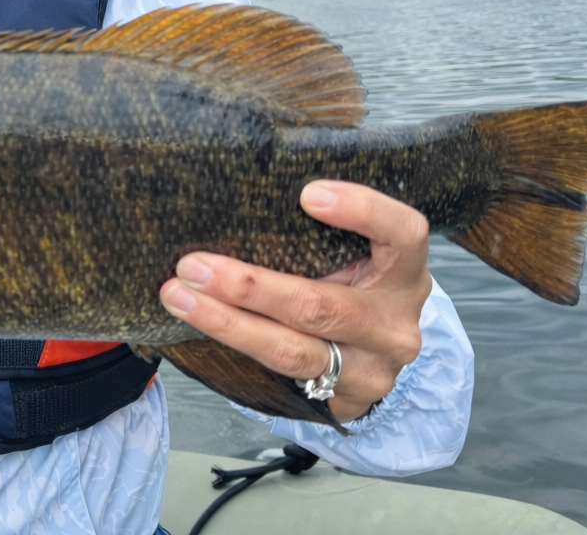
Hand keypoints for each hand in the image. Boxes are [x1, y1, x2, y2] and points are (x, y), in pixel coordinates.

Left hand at [159, 180, 430, 422]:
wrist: (371, 354)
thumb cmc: (354, 284)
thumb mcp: (358, 254)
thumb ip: (322, 231)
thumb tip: (247, 185)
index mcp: (405, 272)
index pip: (403, 234)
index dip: (362, 211)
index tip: (308, 195)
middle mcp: (395, 324)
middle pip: (320, 305)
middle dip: (248, 285)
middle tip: (193, 266)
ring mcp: (372, 370)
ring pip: (292, 350)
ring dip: (228, 323)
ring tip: (181, 297)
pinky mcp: (344, 401)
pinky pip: (280, 376)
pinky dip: (235, 346)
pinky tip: (201, 325)